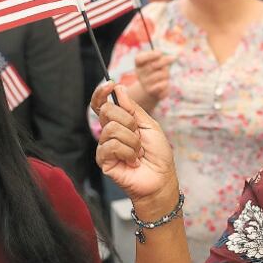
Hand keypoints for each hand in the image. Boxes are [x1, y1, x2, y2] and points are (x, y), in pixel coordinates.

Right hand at [92, 83, 178, 215]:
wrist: (160, 178)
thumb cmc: (158, 154)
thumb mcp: (149, 125)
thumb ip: (133, 108)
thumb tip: (118, 89)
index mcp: (120, 122)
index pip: (102, 104)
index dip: (102, 93)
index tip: (110, 84)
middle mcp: (109, 132)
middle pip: (106, 111)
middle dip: (128, 121)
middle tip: (138, 135)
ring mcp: (105, 146)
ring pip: (111, 129)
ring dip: (131, 140)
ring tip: (138, 152)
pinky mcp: (103, 160)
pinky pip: (111, 146)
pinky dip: (128, 152)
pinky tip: (132, 161)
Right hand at [134, 50, 174, 101]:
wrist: (152, 88)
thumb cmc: (156, 71)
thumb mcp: (157, 61)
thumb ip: (162, 57)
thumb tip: (174, 57)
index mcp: (139, 64)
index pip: (139, 58)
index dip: (150, 55)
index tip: (160, 53)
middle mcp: (139, 73)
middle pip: (154, 65)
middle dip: (165, 61)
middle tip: (173, 58)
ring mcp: (144, 83)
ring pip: (162, 75)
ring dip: (167, 73)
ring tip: (165, 75)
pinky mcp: (151, 92)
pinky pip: (163, 85)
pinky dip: (166, 83)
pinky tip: (164, 83)